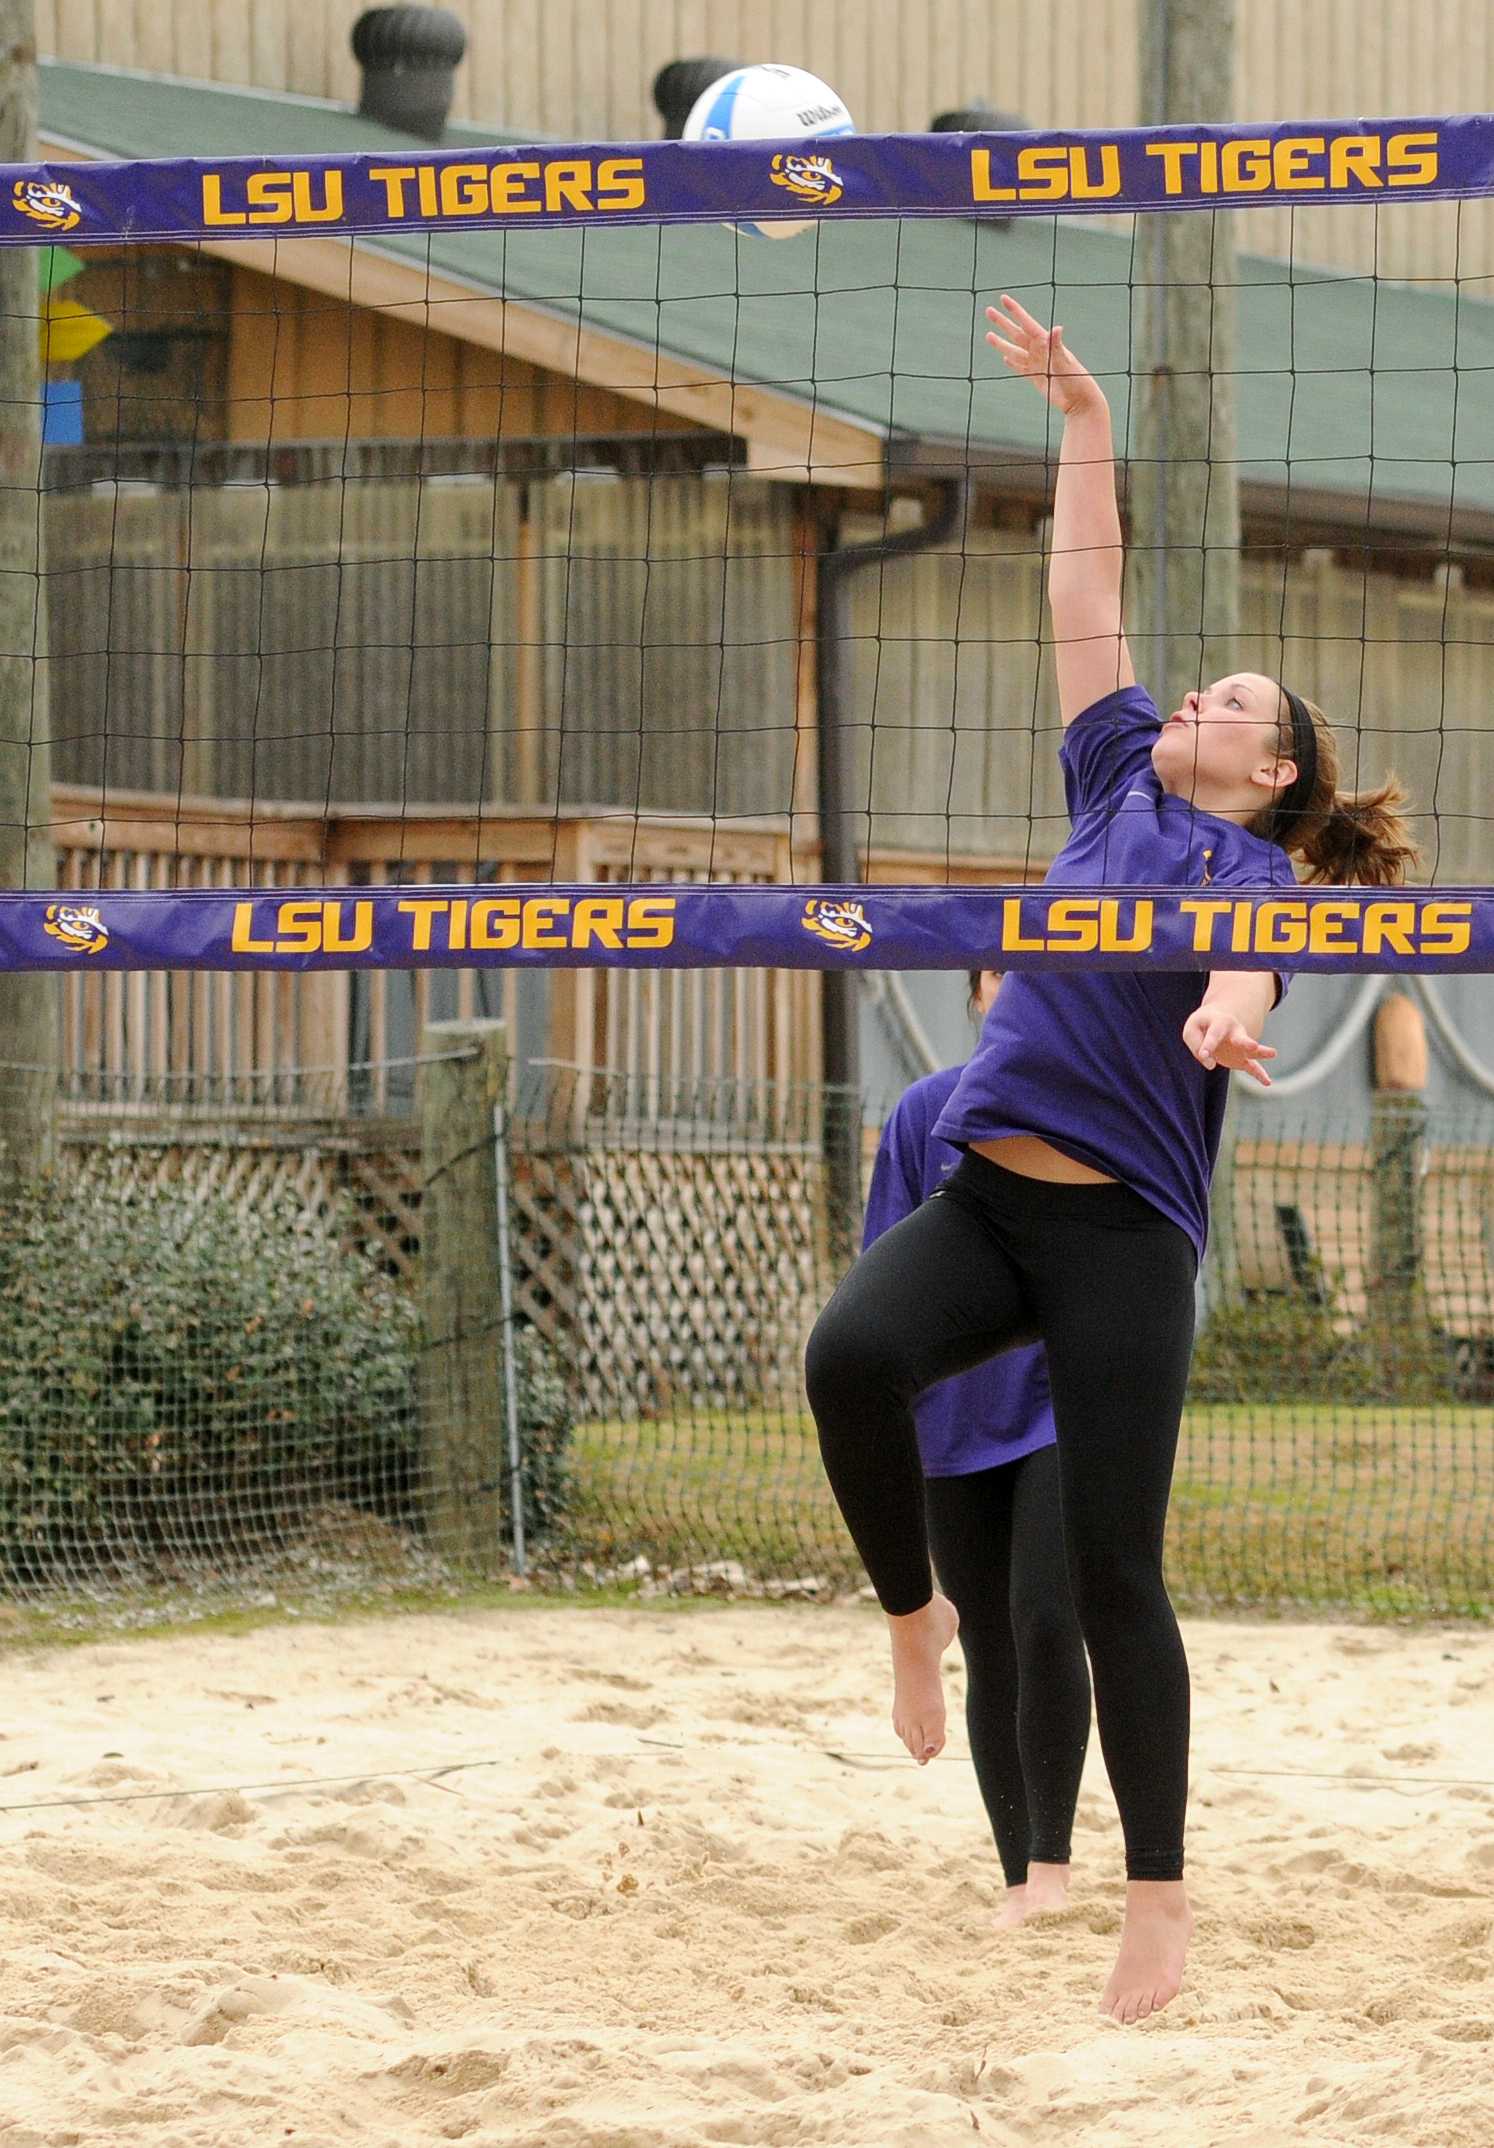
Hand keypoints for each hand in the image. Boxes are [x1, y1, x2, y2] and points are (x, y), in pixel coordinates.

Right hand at [985, 294, 1101, 415]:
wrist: (1079, 401)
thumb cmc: (1076, 380)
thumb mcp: (1065, 362)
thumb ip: (1057, 346)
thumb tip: (1057, 328)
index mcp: (1046, 344)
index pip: (1026, 323)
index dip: (1015, 311)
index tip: (1003, 299)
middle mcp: (1039, 351)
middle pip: (1016, 334)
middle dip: (1002, 323)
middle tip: (989, 311)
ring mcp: (1037, 364)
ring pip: (1014, 350)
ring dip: (1001, 343)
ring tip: (988, 335)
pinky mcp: (1036, 378)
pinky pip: (1020, 368)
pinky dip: (1012, 363)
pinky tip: (1005, 358)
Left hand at [1182, 1006, 1277, 1086]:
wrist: (1215, 1019)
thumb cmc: (1201, 1026)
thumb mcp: (1191, 1030)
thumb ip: (1196, 1045)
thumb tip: (1210, 1065)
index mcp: (1219, 1023)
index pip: (1213, 1035)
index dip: (1208, 1045)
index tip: (1204, 1056)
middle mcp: (1234, 1033)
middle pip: (1240, 1037)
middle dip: (1246, 1042)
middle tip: (1252, 1046)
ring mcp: (1240, 1046)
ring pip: (1252, 1051)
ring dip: (1261, 1052)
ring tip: (1273, 1053)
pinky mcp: (1242, 1058)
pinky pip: (1253, 1067)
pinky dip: (1260, 1074)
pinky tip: (1268, 1083)